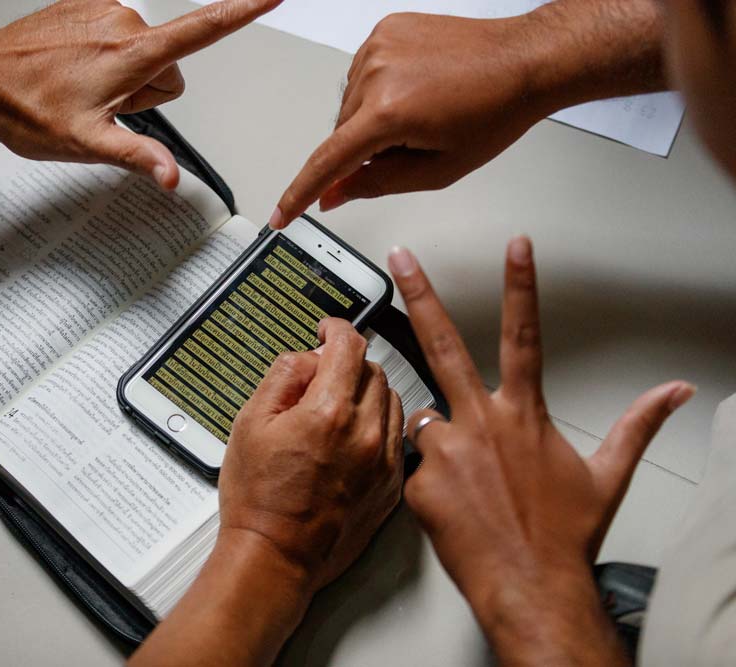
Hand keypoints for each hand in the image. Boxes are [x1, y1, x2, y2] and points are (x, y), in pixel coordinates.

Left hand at [0, 0, 279, 188]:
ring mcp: (104, 11)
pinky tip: (78, 74)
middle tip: (105, 106)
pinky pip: (121, 37)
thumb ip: (138, 156)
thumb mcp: (87, 144)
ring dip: (127, 77)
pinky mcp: (88, 6)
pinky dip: (108, 59)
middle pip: (170, 65)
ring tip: (87, 91)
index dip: (242, 12)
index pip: (201, 30)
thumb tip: (172, 177)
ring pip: (147, 53)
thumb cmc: (27, 109)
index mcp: (130, 53)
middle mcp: (123, 22)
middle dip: (147, 92)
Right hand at [221, 318, 404, 590]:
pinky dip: (378, 427)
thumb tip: (306, 357)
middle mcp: (364, 434)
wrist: (275, 557)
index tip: (328, 330)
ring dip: (368, 394)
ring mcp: (382, 462)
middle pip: (373, 370)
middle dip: (348, 364)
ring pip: (391, 401)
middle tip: (323, 376)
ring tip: (336, 410)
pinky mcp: (391, 486)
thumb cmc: (259, 500)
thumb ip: (281, 377)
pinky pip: (396, 438)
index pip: (349, 346)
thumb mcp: (250, 423)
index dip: (336, 328)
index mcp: (328, 412)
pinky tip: (352, 440)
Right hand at [270, 12, 542, 227]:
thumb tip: (334, 194)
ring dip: (373, 120)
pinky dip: (380, 90)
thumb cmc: (495, 111)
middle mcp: (376, 71)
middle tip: (415, 146)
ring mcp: (378, 45)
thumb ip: (376, 184)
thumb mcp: (437, 169)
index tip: (281, 214)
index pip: (328, 161)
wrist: (524, 61)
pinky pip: (364, 74)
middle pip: (342, 133)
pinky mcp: (385, 29)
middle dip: (366, 150)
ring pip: (351, 105)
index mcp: (389, 111)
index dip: (301, 193)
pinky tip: (417, 89)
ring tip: (423, 112)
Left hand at [388, 238, 693, 665]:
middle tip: (400, 256)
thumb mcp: (608, 475)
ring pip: (424, 419)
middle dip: (420, 294)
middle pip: (443, 344)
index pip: (525, 334)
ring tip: (468, 481)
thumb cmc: (565, 534)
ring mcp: (445, 449)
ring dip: (438, 436)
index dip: (522, 285)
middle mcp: (479, 421)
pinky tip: (453, 505)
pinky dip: (429, 479)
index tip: (517, 244)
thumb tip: (676, 392)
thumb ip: (636, 425)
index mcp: (523, 414)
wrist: (531, 586)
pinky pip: (415, 467)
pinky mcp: (419, 480)